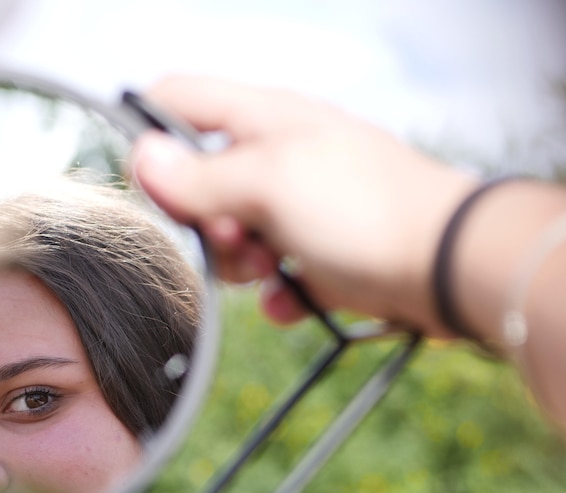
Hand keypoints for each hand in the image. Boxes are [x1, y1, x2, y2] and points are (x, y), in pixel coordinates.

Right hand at [131, 75, 474, 336]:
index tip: (152, 184)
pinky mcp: (319, 245)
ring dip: (239, 259)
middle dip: (204, 217)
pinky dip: (275, 286)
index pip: (179, 98)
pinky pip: (272, 267)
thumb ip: (199, 176)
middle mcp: (279, 153)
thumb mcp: (266, 184)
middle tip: (234, 234)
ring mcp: (300, 200)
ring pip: (234, 230)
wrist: (449, 266)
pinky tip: (295, 293)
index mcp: (263, 118)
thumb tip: (143, 159)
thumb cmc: (365, 211)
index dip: (149, 133)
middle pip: (200, 178)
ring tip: (273, 265)